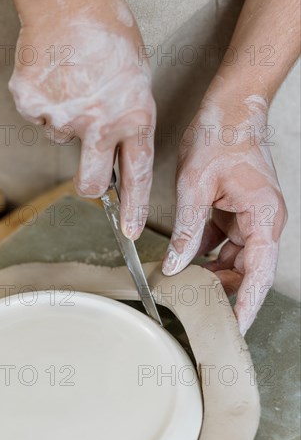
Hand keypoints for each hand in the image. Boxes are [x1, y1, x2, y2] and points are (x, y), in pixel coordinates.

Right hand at [8, 0, 155, 239]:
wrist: (71, 0)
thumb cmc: (110, 33)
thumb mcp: (137, 80)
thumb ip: (127, 119)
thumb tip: (115, 147)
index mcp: (134, 118)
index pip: (136, 176)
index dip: (134, 208)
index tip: (132, 231)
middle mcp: (101, 124)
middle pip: (89, 182)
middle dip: (88, 184)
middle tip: (87, 172)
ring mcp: (65, 116)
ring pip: (62, 139)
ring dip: (66, 120)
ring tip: (74, 85)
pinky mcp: (33, 105)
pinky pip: (39, 117)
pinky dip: (45, 102)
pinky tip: (55, 77)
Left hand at [162, 78, 286, 334]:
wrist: (229, 110)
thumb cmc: (221, 137)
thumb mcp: (196, 186)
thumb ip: (187, 230)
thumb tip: (175, 265)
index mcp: (263, 217)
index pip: (259, 272)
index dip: (248, 304)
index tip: (235, 329)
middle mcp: (263, 221)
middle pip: (248, 270)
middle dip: (224, 290)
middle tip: (197, 309)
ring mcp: (251, 218)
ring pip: (235, 259)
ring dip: (212, 272)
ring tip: (184, 285)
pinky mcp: (237, 213)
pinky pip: (225, 243)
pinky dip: (207, 253)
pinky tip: (186, 261)